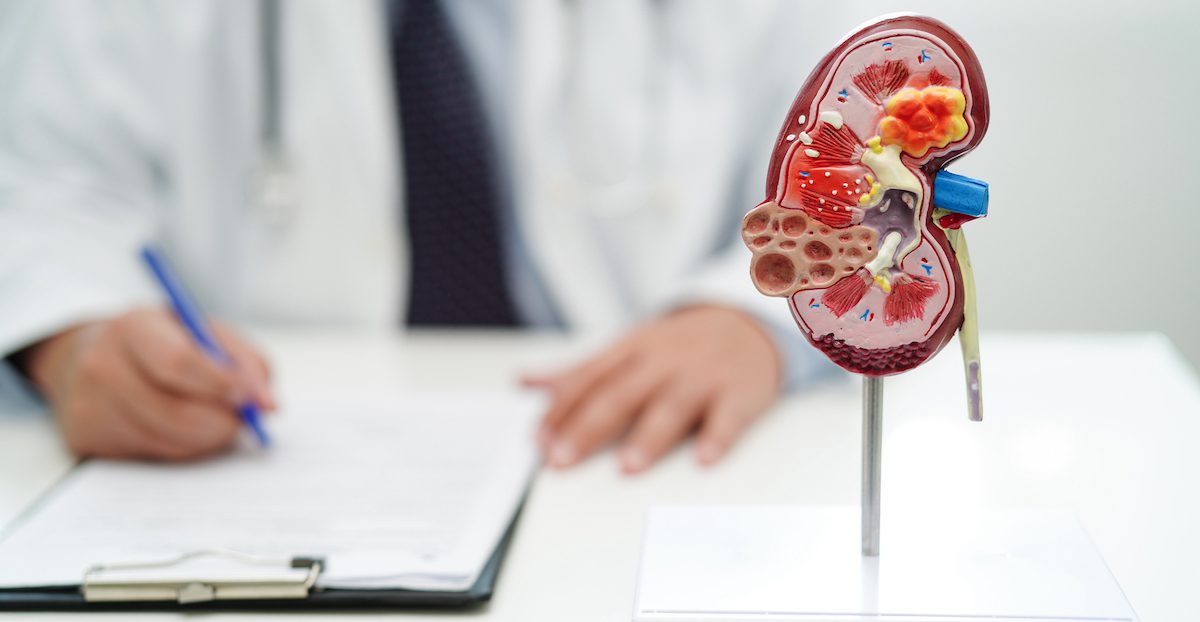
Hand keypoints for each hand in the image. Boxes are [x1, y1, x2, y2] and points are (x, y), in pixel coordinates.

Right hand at [21, 308, 274, 460]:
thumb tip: (267, 405)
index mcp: (134, 326)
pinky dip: (179, 448)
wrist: (91, 356)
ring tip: (214, 422)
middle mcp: (102, 364)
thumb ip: (245, 361)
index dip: (221, 386)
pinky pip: (150, 455)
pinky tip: (178, 428)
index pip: (179, 362)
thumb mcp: (205, 332)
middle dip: (220, 423)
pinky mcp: (86, 438)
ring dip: (204, 439)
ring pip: (165, 440)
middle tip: (242, 423)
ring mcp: (88, 404)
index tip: (252, 400)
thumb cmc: (165, 342)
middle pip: (172, 411)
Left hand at [526, 306, 780, 473]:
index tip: (538, 439)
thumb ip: (580, 372)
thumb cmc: (677, 347)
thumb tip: (524, 383)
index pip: (589, 378)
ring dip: (648, 436)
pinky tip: (704, 460)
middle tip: (563, 460)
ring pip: (671, 405)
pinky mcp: (738, 393)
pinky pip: (728, 416)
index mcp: (632, 350)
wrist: (745, 326)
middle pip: (621, 394)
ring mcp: (701, 375)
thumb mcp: (628, 349)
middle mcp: (663, 360)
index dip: (562, 409)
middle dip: (589, 427)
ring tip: (627, 467)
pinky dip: (717, 438)